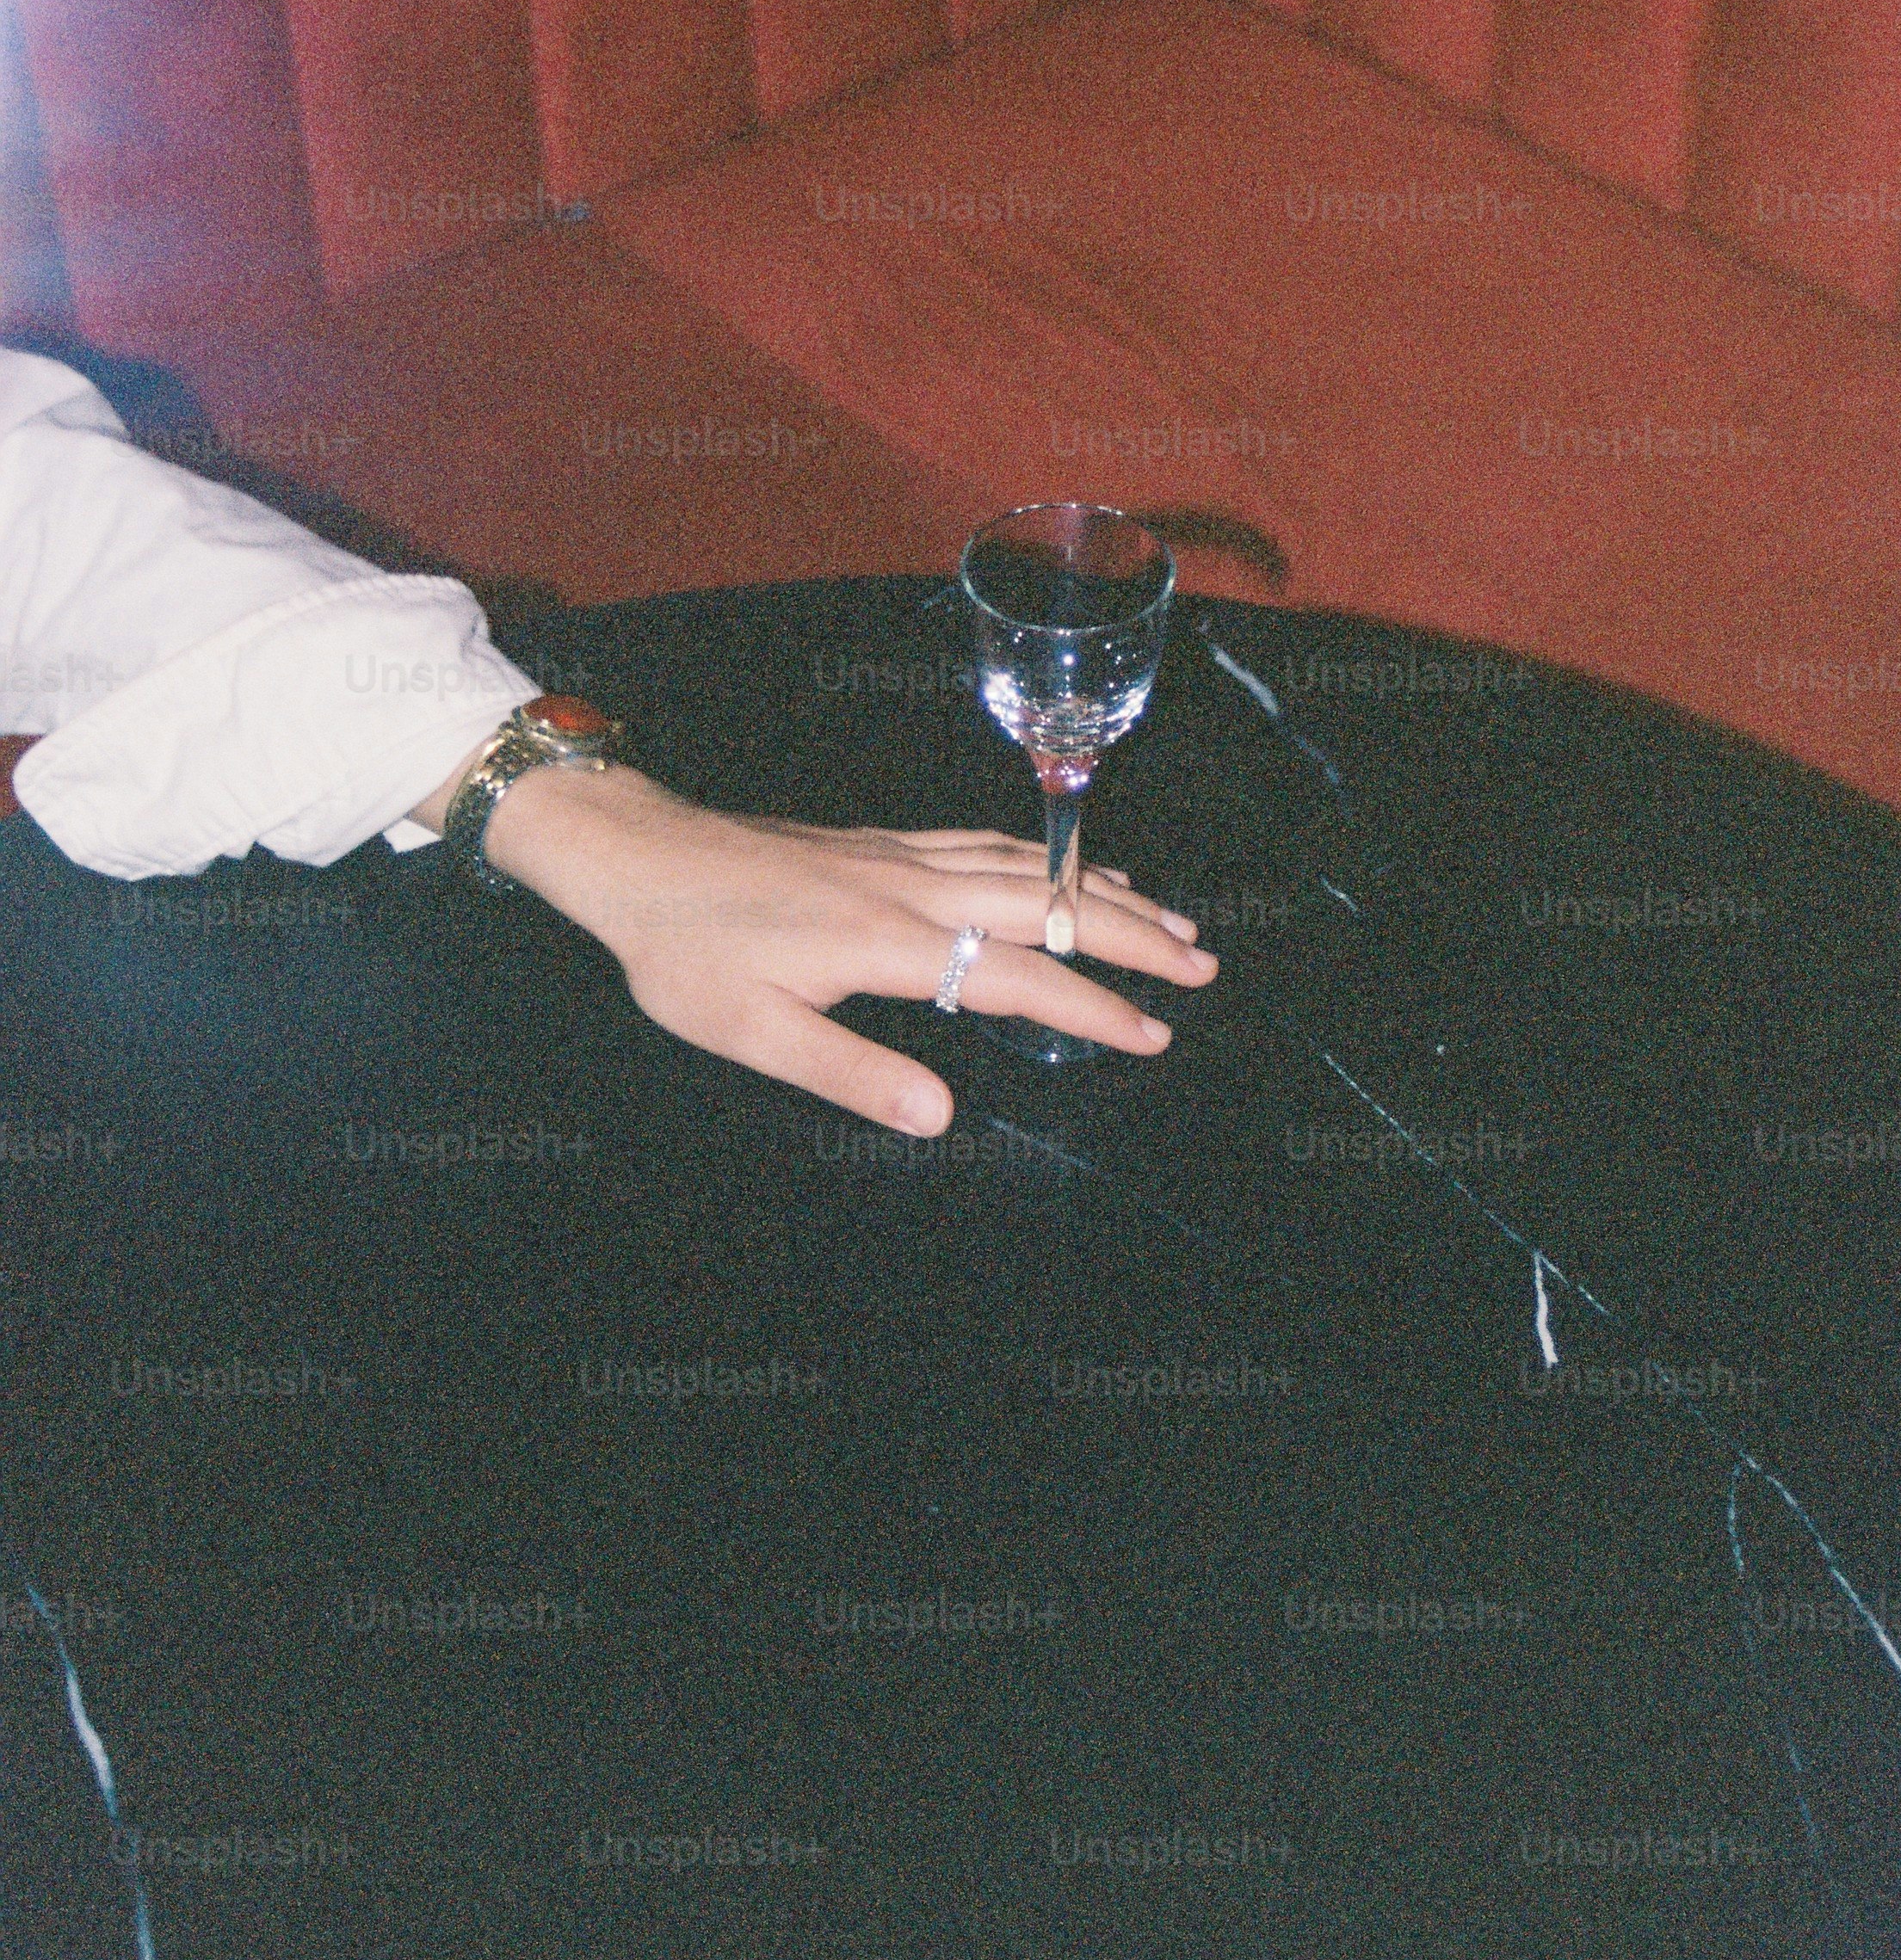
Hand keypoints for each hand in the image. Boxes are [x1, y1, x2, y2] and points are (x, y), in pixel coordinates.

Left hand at [437, 760, 1219, 1135]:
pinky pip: (989, 844)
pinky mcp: (883, 844)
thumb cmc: (685, 954)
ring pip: (1026, 869)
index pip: (1015, 979)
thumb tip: (940, 1115)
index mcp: (886, 942)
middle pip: (1046, 907)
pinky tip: (1068, 869)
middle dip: (1129, 936)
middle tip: (1202, 962)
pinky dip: (1047, 859)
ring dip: (1101, 893)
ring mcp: (901, 857)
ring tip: (1168, 918)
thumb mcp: (750, 1033)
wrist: (639, 857)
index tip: (1153, 1032)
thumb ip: (850, 1074)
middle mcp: (910, 888)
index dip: (1091, 1008)